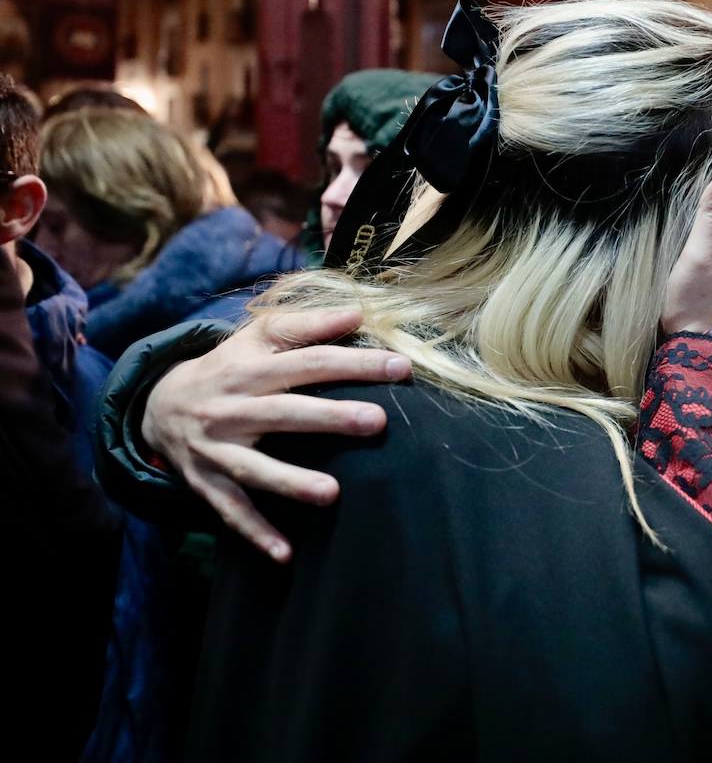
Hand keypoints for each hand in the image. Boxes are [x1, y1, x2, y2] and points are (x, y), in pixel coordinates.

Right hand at [142, 308, 411, 561]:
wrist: (157, 403)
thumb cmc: (229, 366)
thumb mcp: (257, 337)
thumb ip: (306, 324)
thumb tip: (357, 312)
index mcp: (251, 368)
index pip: (310, 362)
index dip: (354, 364)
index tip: (400, 368)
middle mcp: (232, 408)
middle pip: (286, 412)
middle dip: (331, 417)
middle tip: (378, 422)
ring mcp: (217, 448)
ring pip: (255, 468)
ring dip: (291, 481)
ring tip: (332, 494)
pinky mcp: (206, 483)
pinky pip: (231, 512)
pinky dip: (255, 533)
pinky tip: (285, 554)